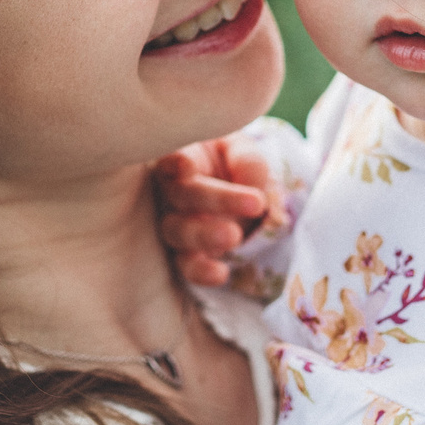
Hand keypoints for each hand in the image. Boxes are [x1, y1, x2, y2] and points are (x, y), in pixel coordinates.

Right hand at [152, 137, 280, 285]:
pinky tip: (221, 274)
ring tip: (235, 236)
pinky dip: (200, 271)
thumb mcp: (242, 151)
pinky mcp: (186, 254)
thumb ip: (245, 159)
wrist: (236, 191)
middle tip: (255, 203)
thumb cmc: (231, 162)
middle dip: (218, 200)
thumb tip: (249, 181)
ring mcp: (176, 225)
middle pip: (183, 195)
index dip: (175, 162)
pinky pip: (186, 265)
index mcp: (181, 160)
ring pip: (177, 232)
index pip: (169, 159)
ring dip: (205, 236)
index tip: (187, 165)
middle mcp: (171, 193)